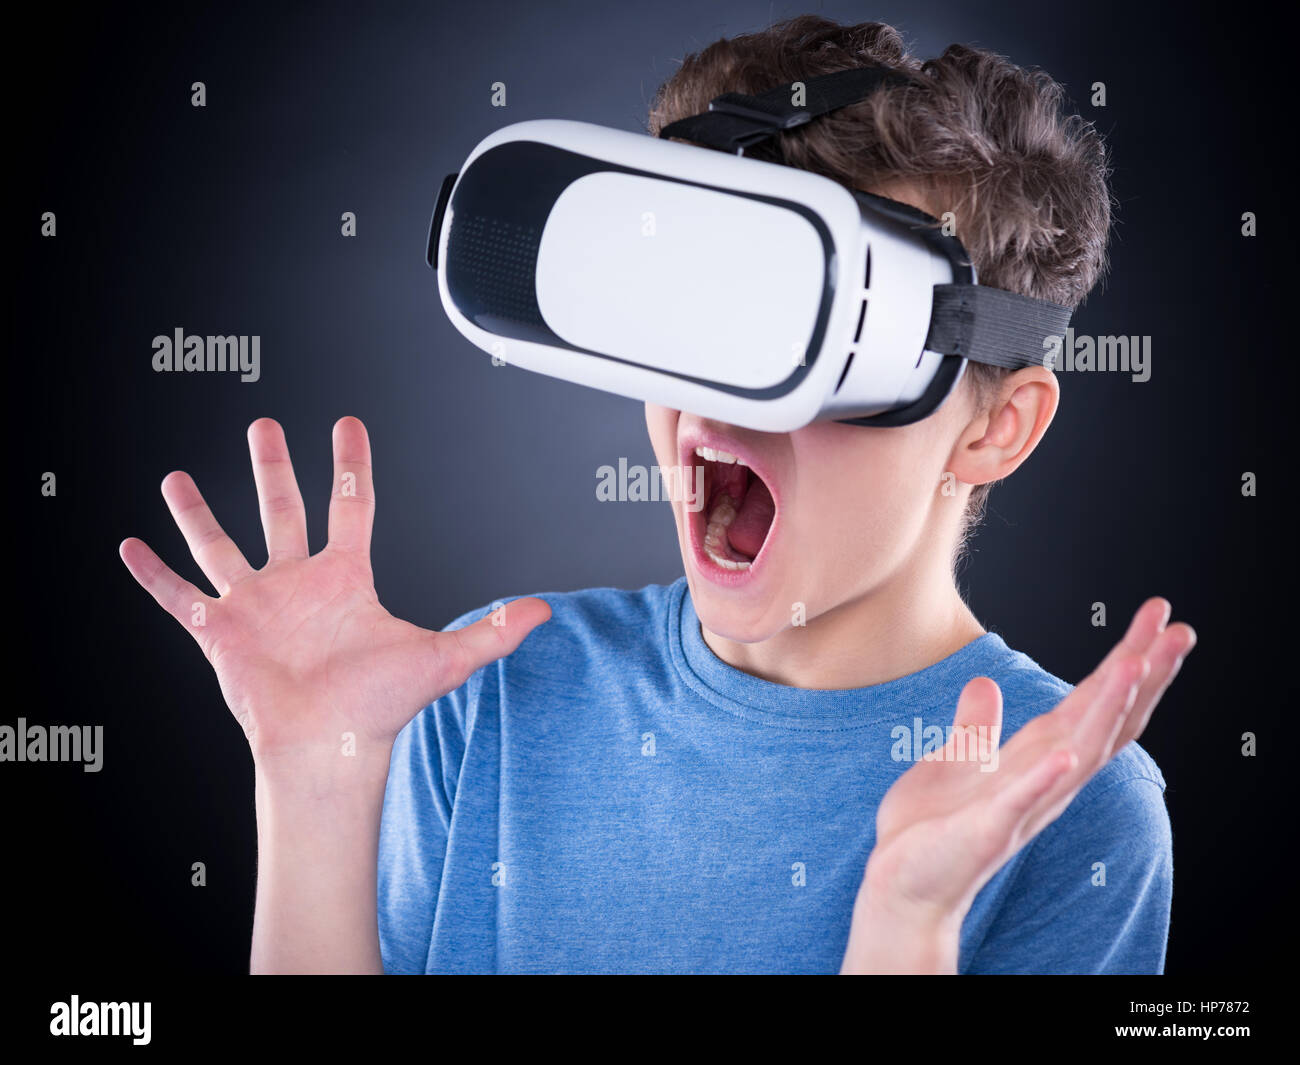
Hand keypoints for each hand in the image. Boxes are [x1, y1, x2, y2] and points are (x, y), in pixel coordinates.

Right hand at [119, 416, 550, 768]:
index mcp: (345, 580)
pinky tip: (130, 547)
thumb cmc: (378, 709)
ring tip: (177, 478)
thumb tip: (543, 612)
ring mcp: (256, 606)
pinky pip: (179, 596)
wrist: (328, 750)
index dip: (351, 465)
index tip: (348, 425)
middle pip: (281, 510)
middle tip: (264, 426)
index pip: (351, 506)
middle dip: (273, 467)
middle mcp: (297, 585)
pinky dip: (153, 574)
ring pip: (220, 545)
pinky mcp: (220, 632)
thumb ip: (491, 631)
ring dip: (198, 513)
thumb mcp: (441, 658)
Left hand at [842, 597, 1195, 972]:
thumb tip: (986, 684)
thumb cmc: (931, 830)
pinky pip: (1022, 802)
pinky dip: (1045, 778)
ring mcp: (1021, 806)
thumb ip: (977, 726)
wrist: (901, 887)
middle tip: (1179, 630)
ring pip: (1078, 753)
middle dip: (1142, 675)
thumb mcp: (954, 761)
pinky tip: (1064, 754)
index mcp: (1035, 758)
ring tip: (1135, 666)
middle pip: (1105, 721)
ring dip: (1107, 710)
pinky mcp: (987, 831)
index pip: (1092, 703)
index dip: (1126, 662)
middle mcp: (1043, 780)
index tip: (1157, 618)